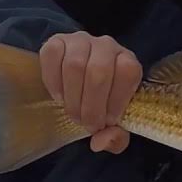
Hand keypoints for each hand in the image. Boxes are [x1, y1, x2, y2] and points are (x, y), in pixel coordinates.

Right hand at [39, 31, 141, 153]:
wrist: (78, 82)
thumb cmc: (100, 102)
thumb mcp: (113, 120)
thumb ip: (116, 137)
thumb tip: (101, 141)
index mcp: (128, 60)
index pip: (128, 72)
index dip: (116, 100)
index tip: (107, 121)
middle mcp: (107, 45)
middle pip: (99, 71)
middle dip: (92, 105)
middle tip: (86, 123)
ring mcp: (81, 40)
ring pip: (75, 65)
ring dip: (72, 97)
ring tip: (73, 113)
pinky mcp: (57, 41)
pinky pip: (52, 56)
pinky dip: (54, 81)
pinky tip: (59, 95)